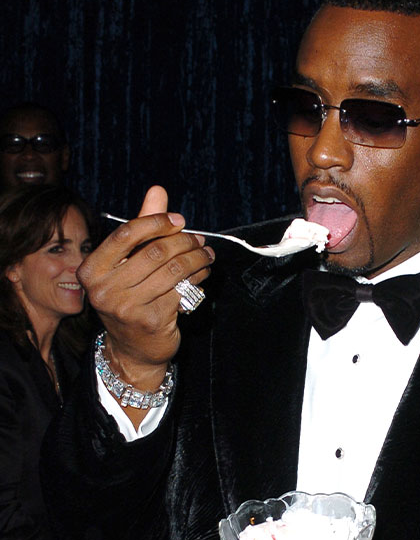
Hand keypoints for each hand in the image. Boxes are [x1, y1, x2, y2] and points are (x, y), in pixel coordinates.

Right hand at [77, 185, 213, 388]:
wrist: (134, 349)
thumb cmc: (130, 299)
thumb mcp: (129, 263)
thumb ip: (142, 228)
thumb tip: (158, 191)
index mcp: (92, 269)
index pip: (126, 233)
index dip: (156, 222)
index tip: (179, 220)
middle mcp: (104, 289)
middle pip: (155, 251)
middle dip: (183, 241)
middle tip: (199, 240)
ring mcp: (127, 307)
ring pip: (172, 270)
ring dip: (196, 258)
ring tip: (206, 254)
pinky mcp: (151, 320)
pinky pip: (182, 289)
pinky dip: (198, 278)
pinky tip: (203, 274)